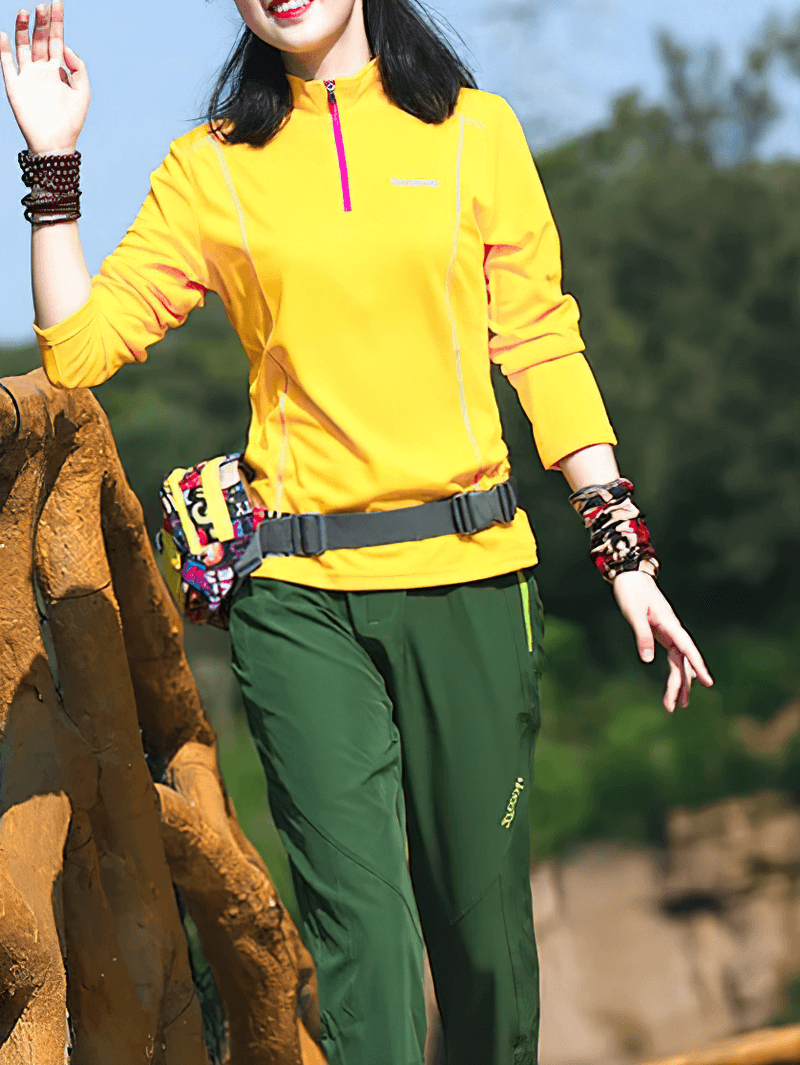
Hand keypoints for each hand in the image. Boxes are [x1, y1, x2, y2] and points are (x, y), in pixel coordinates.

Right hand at [0, 1, 89, 154]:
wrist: (55, 142)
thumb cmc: (71, 120)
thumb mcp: (83, 91)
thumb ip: (78, 67)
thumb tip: (64, 47)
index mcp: (58, 70)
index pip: (56, 40)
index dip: (57, 22)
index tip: (57, 3)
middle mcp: (42, 70)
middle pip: (39, 39)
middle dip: (42, 22)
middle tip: (43, 6)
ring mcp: (28, 76)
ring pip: (23, 46)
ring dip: (23, 29)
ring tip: (26, 13)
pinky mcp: (15, 86)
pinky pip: (6, 64)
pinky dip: (3, 49)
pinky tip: (3, 34)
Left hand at [612, 570, 713, 712]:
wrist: (631, 576)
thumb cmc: (632, 592)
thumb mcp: (634, 614)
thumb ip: (642, 635)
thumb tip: (649, 660)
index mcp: (670, 624)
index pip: (687, 648)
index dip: (697, 665)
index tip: (708, 682)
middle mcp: (673, 630)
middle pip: (682, 661)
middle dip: (681, 685)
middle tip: (678, 707)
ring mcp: (670, 633)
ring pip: (679, 662)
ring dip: (679, 683)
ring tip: (678, 705)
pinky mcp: (663, 634)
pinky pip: (673, 656)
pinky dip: (675, 671)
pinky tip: (679, 684)